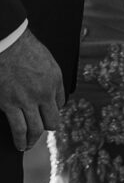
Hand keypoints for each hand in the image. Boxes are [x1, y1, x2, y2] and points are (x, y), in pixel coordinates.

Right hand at [0, 29, 64, 151]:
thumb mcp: (44, 57)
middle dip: (46, 126)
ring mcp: (27, 100)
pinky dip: (20, 140)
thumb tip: (53, 96)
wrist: (2, 38)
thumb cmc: (19, 43)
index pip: (59, 103)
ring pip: (36, 129)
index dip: (52, 108)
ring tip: (28, 145)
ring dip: (33, 140)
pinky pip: (19, 129)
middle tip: (39, 130)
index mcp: (54, 80)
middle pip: (52, 121)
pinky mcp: (9, 103)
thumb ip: (50, 76)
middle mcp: (44, 92)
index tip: (44, 111)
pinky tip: (19, 145)